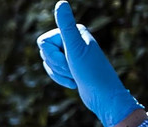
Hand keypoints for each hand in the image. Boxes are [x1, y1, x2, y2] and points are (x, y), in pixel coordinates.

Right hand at [36, 1, 142, 126]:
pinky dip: (61, 79)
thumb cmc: (92, 72)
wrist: (104, 96)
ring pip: (48, 63)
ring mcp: (71, 53)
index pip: (43, 42)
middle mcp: (73, 39)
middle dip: (56, 66)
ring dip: (59, 74)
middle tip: (74, 69)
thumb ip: (66, 25)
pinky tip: (75, 83)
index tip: (68, 60)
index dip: (52, 55)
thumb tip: (61, 2)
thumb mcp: (75, 48)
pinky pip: (53, 71)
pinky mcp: (71, 66)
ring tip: (75, 77)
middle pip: (44, 52)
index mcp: (74, 31)